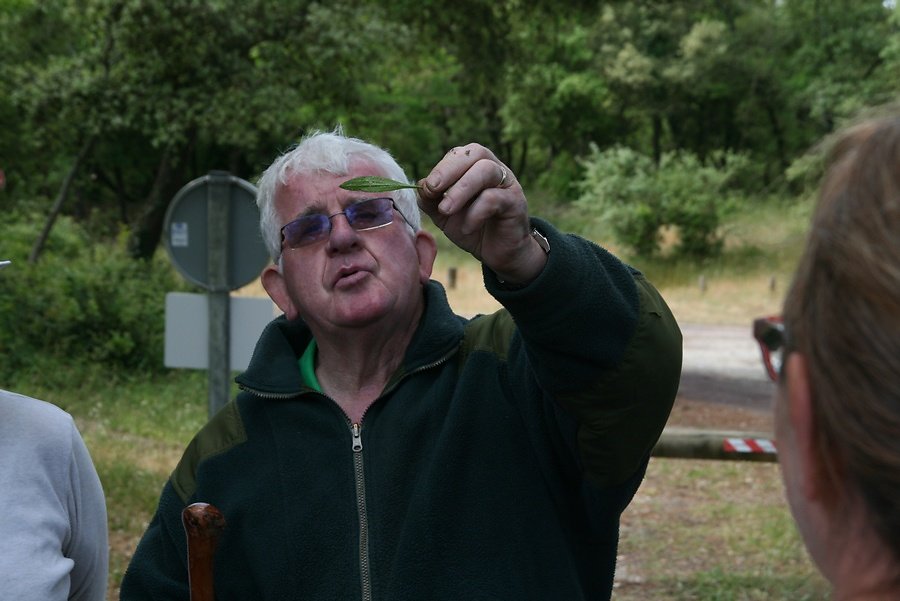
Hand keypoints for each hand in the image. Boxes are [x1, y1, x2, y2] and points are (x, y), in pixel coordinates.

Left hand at [417, 144, 546, 284]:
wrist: (497, 253)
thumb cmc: (471, 227)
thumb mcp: (444, 215)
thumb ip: (431, 200)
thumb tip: (419, 185)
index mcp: (475, 167)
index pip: (459, 154)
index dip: (441, 167)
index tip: (426, 188)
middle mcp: (495, 169)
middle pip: (475, 153)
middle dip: (449, 170)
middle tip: (432, 189)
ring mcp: (508, 184)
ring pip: (486, 171)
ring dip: (461, 189)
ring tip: (445, 210)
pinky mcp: (515, 203)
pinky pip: (494, 198)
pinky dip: (475, 213)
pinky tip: (466, 228)